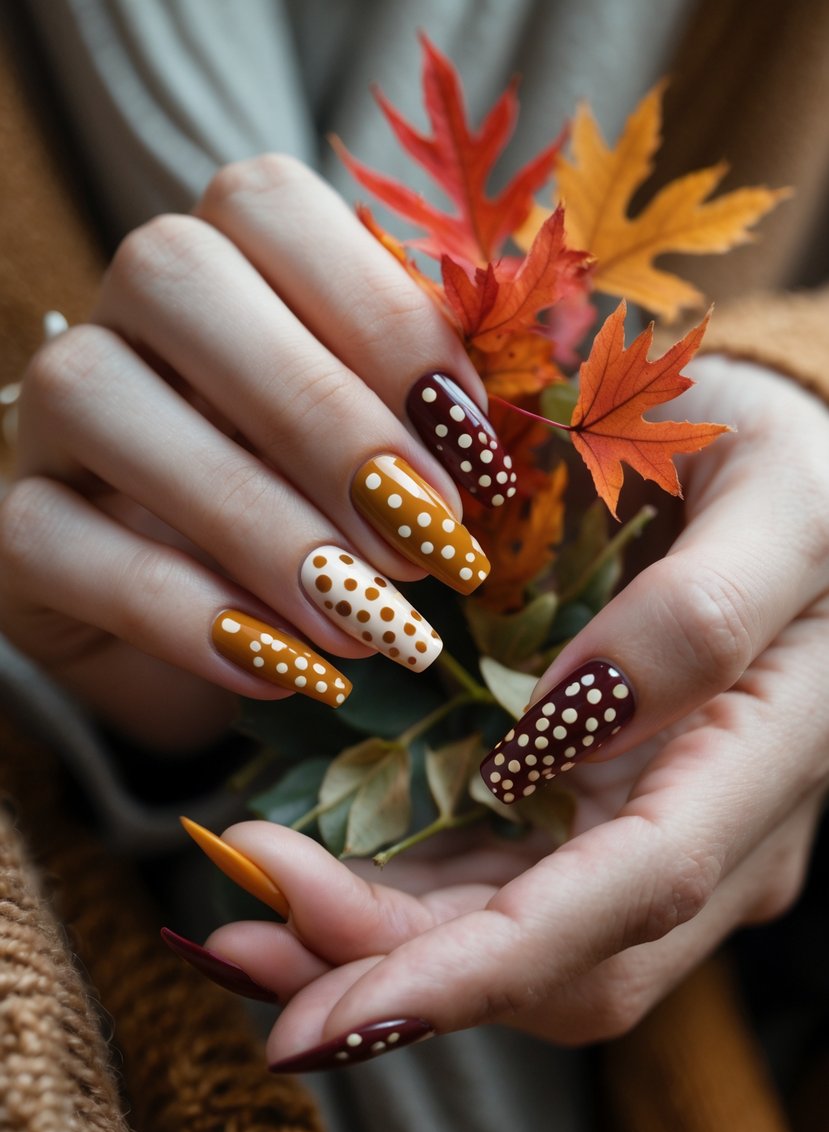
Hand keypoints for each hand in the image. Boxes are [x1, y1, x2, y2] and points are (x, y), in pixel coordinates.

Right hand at [0, 155, 504, 748]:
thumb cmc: (332, 518)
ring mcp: (51, 413)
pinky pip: (54, 541)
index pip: (272, 207)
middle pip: (176, 279)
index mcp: (231, 256)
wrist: (220, 628)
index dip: (382, 317)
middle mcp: (125, 311)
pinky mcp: (11, 527)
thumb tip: (500, 438)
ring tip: (366, 621)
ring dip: (253, 520)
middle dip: (320, 416)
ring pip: (99, 400)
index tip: (475, 450)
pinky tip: (283, 669)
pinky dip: (180, 612)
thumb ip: (435, 414)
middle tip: (428, 541)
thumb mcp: (395, 454)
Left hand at [194, 356, 828, 1066]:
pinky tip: (306, 883)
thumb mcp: (774, 500)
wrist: (788, 482)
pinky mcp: (599, 815)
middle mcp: (723, 830)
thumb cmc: (787, 465)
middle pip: (562, 959)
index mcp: (773, 753)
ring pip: (517, 948)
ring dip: (376, 952)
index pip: (636, 892)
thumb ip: (697, 617)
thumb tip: (561, 733)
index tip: (338, 997)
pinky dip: (396, 905)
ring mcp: (654, 829)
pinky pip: (497, 890)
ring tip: (243, 929)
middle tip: (241, 945)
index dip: (489, 961)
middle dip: (396, 972)